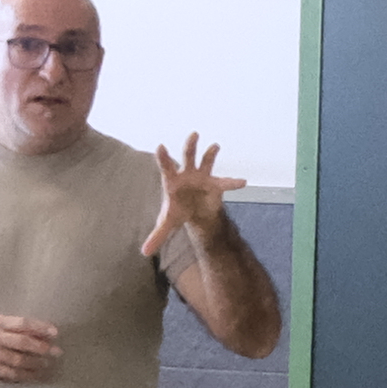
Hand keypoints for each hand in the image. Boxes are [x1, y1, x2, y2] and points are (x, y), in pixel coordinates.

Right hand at [0, 314, 64, 384]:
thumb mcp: (0, 326)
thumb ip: (20, 329)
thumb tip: (47, 334)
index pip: (22, 323)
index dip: (40, 327)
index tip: (55, 332)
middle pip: (22, 342)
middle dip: (41, 347)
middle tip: (56, 351)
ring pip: (19, 360)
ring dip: (37, 363)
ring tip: (48, 364)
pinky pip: (12, 374)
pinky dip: (28, 375)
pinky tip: (37, 375)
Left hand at [148, 132, 236, 262]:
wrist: (194, 210)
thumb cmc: (177, 211)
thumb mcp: (167, 224)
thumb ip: (157, 236)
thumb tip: (143, 253)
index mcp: (172, 180)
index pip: (166, 166)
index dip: (164, 157)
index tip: (160, 146)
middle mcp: (186, 173)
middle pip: (187, 156)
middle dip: (190, 146)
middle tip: (193, 134)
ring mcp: (201, 176)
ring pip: (205, 160)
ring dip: (210, 153)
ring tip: (215, 145)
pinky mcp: (214, 183)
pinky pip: (225, 182)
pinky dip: (233, 182)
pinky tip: (243, 182)